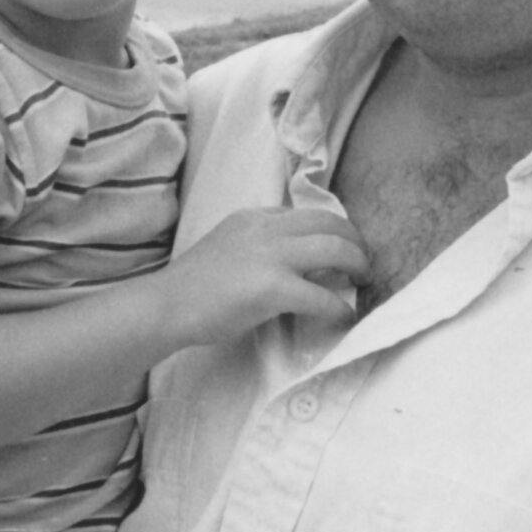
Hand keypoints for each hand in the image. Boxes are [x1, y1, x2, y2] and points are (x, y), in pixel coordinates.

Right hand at [153, 207, 367, 345]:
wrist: (167, 306)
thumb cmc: (192, 286)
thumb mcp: (227, 246)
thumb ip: (259, 247)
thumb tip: (295, 266)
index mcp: (253, 217)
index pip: (305, 214)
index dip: (330, 229)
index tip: (341, 246)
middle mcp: (265, 228)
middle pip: (330, 223)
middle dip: (355, 241)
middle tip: (364, 262)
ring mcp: (270, 256)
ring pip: (335, 249)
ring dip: (357, 265)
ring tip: (363, 281)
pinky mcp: (273, 289)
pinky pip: (323, 296)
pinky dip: (340, 308)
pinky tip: (345, 317)